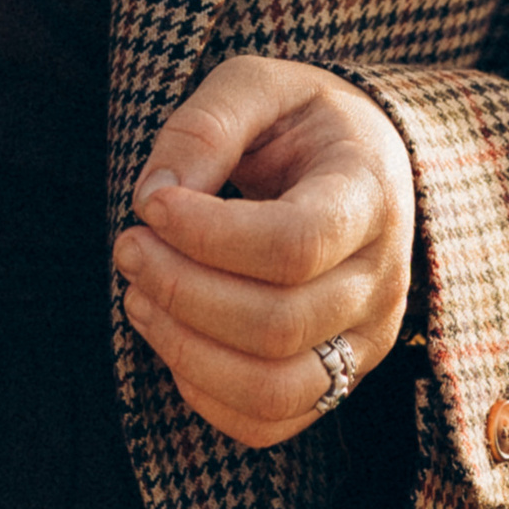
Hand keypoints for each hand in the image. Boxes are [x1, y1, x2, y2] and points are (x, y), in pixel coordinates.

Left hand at [111, 55, 416, 449]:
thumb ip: (206, 124)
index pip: (295, 244)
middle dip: (180, 288)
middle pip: (277, 322)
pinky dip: (204, 392)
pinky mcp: (338, 378)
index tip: (149, 202)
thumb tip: (154, 196)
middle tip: (128, 244)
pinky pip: (269, 422)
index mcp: (368, 195)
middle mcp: (380, 280)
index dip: (207, 235)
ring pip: (273, 387)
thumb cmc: (302, 121)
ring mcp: (365, 340)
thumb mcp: (259, 86)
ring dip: (184, 348)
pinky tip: (169, 334)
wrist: (362, 163)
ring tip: (138, 293)